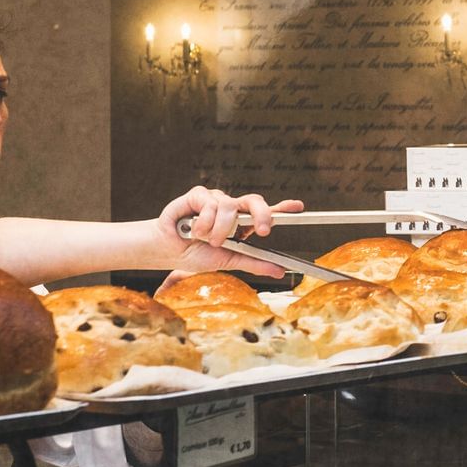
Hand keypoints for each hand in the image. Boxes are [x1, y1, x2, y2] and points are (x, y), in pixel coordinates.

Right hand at [155, 186, 303, 278]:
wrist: (167, 251)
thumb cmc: (195, 254)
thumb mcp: (228, 261)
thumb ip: (253, 263)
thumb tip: (279, 271)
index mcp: (241, 224)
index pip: (264, 212)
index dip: (282, 208)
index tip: (298, 207)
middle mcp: (231, 209)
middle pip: (254, 201)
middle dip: (262, 214)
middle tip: (263, 231)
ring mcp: (215, 200)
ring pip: (229, 208)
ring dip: (219, 229)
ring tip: (207, 240)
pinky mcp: (198, 195)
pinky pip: (211, 204)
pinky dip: (204, 222)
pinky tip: (194, 230)